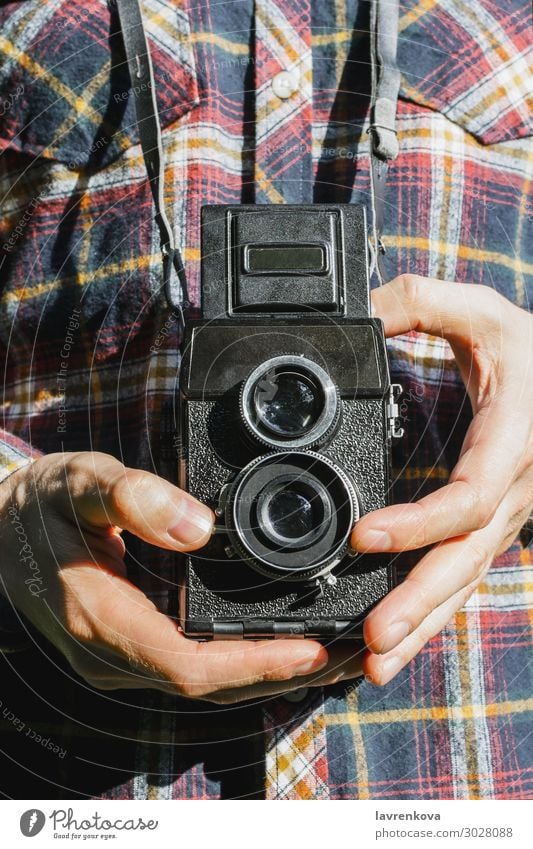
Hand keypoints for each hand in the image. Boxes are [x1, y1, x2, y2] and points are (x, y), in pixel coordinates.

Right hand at [0, 452, 361, 701]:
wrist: (1, 527)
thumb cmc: (39, 505)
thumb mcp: (80, 482)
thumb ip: (133, 499)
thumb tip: (199, 527)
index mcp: (100, 618)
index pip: (189, 665)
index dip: (256, 663)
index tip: (312, 649)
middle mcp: (111, 654)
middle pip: (210, 686)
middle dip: (282, 675)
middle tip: (346, 652)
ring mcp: (118, 658)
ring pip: (205, 685)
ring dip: (269, 675)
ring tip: (330, 653)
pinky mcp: (128, 650)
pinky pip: (193, 669)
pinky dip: (241, 665)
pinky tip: (278, 649)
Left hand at [351, 275, 532, 684]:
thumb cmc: (530, 348)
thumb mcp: (479, 309)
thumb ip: (419, 301)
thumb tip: (356, 316)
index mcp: (511, 442)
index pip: (468, 497)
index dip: (419, 523)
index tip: (362, 535)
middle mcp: (514, 492)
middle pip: (466, 560)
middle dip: (420, 603)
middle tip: (370, 639)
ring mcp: (508, 516)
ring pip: (466, 580)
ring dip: (423, 624)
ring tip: (373, 663)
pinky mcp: (494, 526)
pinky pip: (463, 575)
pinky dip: (432, 612)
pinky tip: (399, 641)